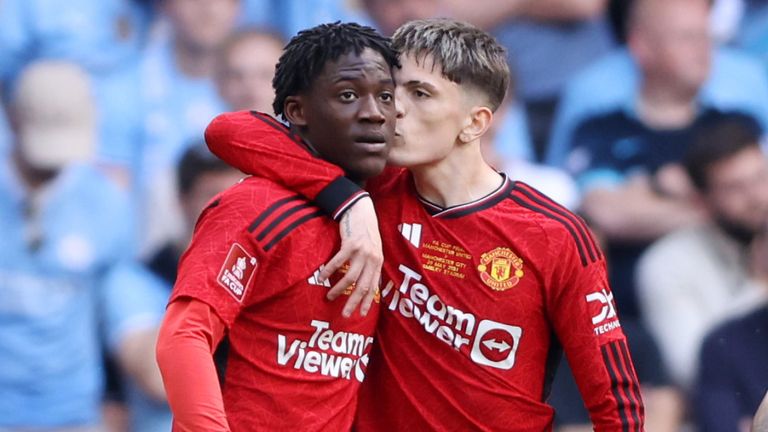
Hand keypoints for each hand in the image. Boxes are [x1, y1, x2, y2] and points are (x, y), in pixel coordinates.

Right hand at [319, 196, 382, 316]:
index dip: (367, 302)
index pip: (373, 287)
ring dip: (339, 289)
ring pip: (350, 277)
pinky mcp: (351, 244)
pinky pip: (338, 262)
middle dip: (353, 302)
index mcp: (378, 262)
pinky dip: (329, 271)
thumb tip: (364, 284)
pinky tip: (321, 277)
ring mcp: (362, 252)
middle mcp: (372, 259)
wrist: (361, 211)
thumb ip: (369, 265)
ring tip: (330, 296)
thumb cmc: (365, 232)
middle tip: (345, 314)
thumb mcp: (373, 250)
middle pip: (363, 286)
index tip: (361, 315)